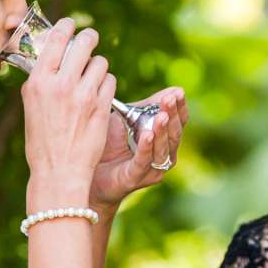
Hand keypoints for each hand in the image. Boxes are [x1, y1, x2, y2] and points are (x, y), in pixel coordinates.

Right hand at [19, 19, 113, 210]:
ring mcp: (83, 95)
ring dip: (98, 66)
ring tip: (92, 77)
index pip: (56, 38)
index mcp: (38, 81)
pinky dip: (106, 84)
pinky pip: (110, 81)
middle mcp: (60, 84)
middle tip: (89, 40)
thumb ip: (39, 81)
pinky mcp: (101, 107)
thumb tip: (47, 60)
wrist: (59, 171)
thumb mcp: (30, 107)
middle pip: (84, 42)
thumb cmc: (41, 141)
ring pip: (100, 62)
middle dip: (89, 38)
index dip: (67, 26)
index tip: (71, 25)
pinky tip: (100, 93)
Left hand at [89, 87, 185, 207]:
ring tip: (162, 115)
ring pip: (163, 149)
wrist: (88, 171)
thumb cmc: (109, 144)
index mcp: (164, 140)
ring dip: (163, 131)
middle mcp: (164, 156)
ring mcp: (151, 170)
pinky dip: (147, 148)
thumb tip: (171, 89)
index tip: (178, 92)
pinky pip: (143, 162)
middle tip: (170, 99)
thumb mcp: (129, 120)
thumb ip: (147, 107)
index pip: (179, 122)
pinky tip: (148, 134)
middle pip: (174, 135)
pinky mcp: (134, 178)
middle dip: (172, 115)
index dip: (180, 107)